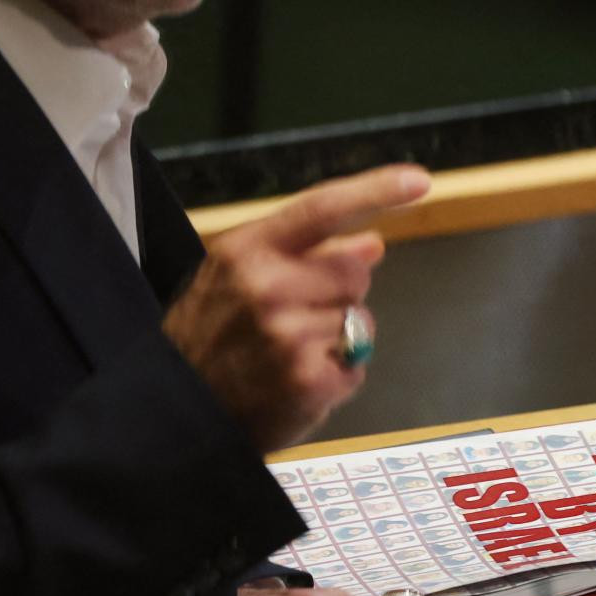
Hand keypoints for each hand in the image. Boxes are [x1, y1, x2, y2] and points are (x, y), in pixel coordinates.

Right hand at [162, 164, 431, 451]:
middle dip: (341, 293)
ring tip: (288, 355)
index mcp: (245, 251)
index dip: (375, 191)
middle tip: (297, 317)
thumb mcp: (236, 280)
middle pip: (355, 272)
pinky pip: (356, 365)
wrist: (176, 414)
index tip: (419, 181)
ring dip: (339, 339)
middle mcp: (266, 287)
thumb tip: (371, 244)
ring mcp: (288, 335)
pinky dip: (337, 376)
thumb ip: (301, 255)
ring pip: (359, 320)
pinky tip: (296, 382)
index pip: (321, 208)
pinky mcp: (308, 381)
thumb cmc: (209, 340)